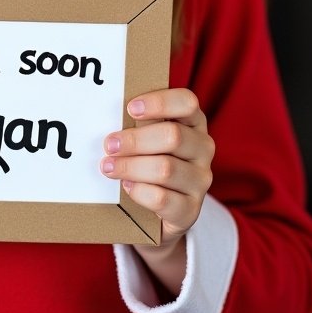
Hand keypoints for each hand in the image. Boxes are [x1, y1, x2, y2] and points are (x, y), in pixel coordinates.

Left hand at [100, 88, 213, 291]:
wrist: (162, 210)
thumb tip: (108, 113)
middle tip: (109, 145)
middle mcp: (203, 148)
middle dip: (136, 140)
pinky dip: (140, 191)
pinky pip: (163, 199)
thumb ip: (138, 123)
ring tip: (108, 167)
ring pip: (165, 168)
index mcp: (193, 122)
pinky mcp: (191, 209)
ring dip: (131, 167)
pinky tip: (127, 187)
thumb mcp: (148, 137)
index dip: (159, 102)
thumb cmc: (150, 159)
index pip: (187, 102)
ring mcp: (200, 180)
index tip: (130, 108)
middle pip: (173, 136)